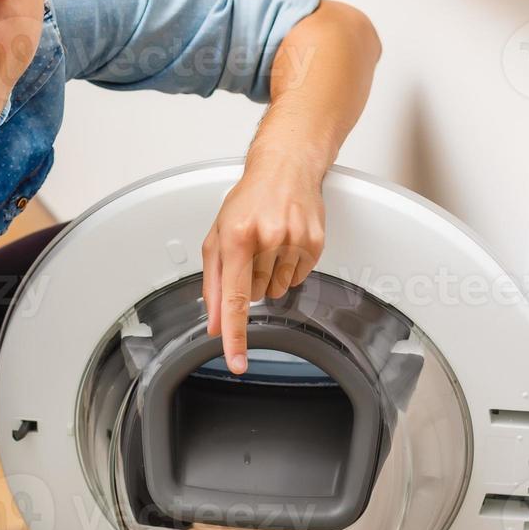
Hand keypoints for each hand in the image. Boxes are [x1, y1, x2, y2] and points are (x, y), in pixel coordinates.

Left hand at [202, 158, 325, 372]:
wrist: (285, 168)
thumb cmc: (248, 201)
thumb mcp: (218, 237)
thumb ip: (213, 284)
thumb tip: (214, 322)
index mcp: (236, 236)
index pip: (235, 298)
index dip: (235, 335)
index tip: (237, 361)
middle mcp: (267, 238)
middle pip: (255, 295)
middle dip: (248, 282)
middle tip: (250, 253)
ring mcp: (294, 240)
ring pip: (277, 290)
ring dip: (270, 277)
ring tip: (269, 245)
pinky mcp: (315, 243)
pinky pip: (298, 278)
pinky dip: (289, 269)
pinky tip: (285, 245)